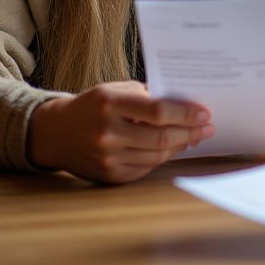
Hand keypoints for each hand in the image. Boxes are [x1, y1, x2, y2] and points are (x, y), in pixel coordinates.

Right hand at [27, 80, 212, 183]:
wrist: (56, 133)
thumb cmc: (92, 105)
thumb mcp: (114, 89)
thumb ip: (144, 95)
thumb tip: (182, 104)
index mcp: (110, 103)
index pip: (157, 110)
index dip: (185, 113)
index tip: (204, 113)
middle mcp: (108, 132)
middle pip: (161, 136)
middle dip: (190, 132)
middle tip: (207, 127)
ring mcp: (108, 157)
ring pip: (156, 155)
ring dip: (180, 146)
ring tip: (194, 137)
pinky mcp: (109, 175)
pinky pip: (145, 167)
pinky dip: (162, 157)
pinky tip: (173, 148)